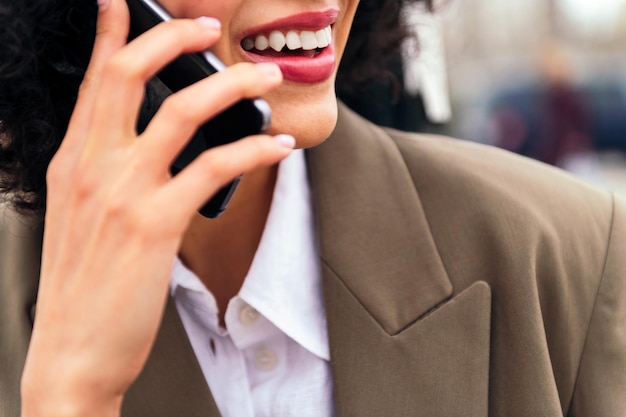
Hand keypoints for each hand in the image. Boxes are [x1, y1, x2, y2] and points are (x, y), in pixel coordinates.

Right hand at [20, 1, 291, 415]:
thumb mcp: (81, 219)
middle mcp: (92, 167)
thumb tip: (141, 150)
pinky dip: (255, 149)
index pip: (92, 82)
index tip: (120, 1)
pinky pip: (215, 166)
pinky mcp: (156, 223)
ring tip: (265, 78)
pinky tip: (280, 145)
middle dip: (173, 38)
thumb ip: (104, 177)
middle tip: (210, 28)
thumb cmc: (83, 286)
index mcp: (71, 162)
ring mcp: (123, 192)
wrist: (73, 350)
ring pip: (182, 110)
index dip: (108, 35)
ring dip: (232, 85)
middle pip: (130, 74)